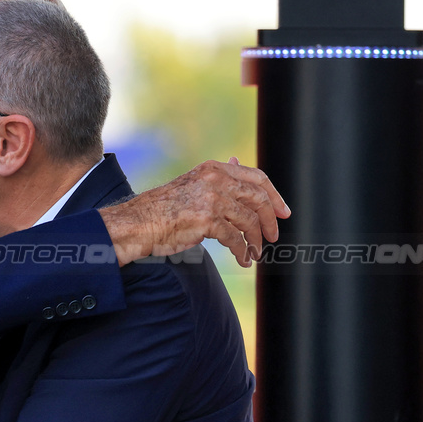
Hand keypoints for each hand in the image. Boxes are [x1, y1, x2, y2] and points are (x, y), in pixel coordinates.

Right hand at [97, 158, 288, 266]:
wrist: (139, 223)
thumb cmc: (163, 207)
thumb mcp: (193, 184)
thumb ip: (218, 178)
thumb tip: (238, 161)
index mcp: (214, 169)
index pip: (257, 177)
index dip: (274, 196)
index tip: (283, 212)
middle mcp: (215, 179)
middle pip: (258, 198)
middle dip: (270, 220)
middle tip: (272, 236)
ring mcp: (212, 199)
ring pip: (249, 221)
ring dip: (255, 241)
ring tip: (255, 253)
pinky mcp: (207, 220)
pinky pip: (235, 239)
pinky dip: (242, 252)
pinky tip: (243, 260)